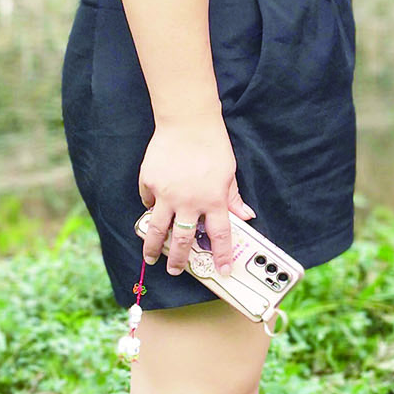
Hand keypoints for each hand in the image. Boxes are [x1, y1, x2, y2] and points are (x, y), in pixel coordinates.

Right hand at [137, 118, 254, 276]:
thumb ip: (233, 197)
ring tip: (151, 257)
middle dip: (179, 260)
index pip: (220, 236)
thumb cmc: (212, 144)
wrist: (187, 122)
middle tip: (176, 269)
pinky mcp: (150, 183)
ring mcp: (166, 194)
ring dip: (153, 247)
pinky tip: (151, 210)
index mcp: (213, 200)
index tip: (223, 271)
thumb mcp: (229, 172)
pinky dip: (149, 207)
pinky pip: (147, 201)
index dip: (222, 256)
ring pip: (158, 230)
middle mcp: (189, 202)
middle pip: (184, 240)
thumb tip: (245, 215)